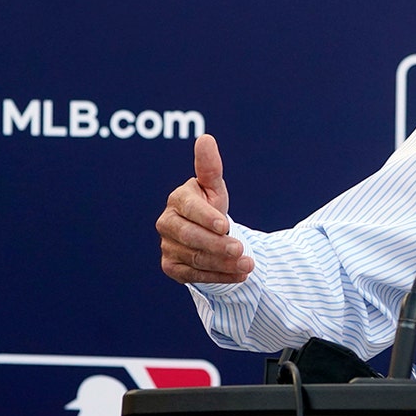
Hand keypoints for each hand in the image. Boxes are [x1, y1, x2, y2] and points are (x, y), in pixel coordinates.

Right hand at [157, 134, 254, 283]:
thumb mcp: (214, 186)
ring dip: (224, 264)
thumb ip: (210, 166)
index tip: (225, 225)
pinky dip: (219, 277)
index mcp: (177, 200)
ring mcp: (168, 246)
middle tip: (241, 250)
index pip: (189, 209)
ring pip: (196, 258)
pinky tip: (239, 275)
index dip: (206, 217)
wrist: (206, 232)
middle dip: (217, 245)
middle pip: (190, 237)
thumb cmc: (210, 203)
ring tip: (248, 264)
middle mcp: (167, 224)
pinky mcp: (172, 267)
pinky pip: (195, 275)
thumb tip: (205, 138)